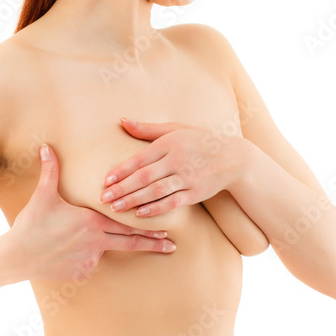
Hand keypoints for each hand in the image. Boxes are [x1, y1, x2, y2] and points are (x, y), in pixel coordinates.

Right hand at [10, 143, 176, 281]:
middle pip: (130, 243)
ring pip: (103, 252)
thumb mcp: (43, 196)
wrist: (16, 257)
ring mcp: (89, 260)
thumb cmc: (30, 225)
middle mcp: (96, 243)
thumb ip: (50, 171)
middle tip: (171, 246)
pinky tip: (65, 253)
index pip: (128, 226)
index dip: (149, 229)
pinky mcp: (80, 273)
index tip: (168, 232)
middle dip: (151, 244)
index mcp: (92, 222)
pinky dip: (83, 258)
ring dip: (101, 247)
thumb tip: (47, 147)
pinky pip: (88, 264)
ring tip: (79, 243)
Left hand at [99, 117, 246, 217]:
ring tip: (115, 208)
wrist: (233, 158)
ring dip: (134, 200)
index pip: (140, 158)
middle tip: (102, 198)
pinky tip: (140, 214)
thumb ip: (148, 129)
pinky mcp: (195, 193)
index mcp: (170, 143)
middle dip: (122, 188)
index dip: (121, 170)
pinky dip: (156, 208)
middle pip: (144, 176)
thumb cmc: (199, 141)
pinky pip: (172, 202)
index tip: (106, 180)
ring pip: (156, 191)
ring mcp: (187, 177)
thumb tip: (122, 121)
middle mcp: (178, 160)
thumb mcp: (175, 129)